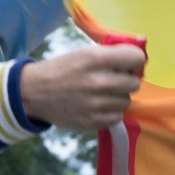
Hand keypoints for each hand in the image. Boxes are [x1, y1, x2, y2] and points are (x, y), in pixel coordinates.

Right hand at [19, 44, 146, 130]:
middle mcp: (99, 82)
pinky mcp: (94, 121)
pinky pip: (118, 116)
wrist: (34, 93)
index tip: (128, 63)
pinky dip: (111, 111)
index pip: (136, 58)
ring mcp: (97, 104)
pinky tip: (97, 105)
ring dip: (117, 96)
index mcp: (96, 59)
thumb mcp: (84, 53)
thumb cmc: (63, 69)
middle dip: (126, 80)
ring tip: (100, 93)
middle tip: (112, 79)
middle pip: (134, 83)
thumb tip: (139, 56)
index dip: (134, 60)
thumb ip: (111, 54)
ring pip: (126, 100)